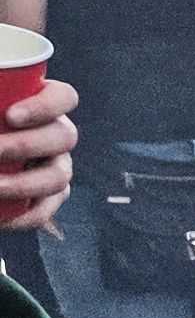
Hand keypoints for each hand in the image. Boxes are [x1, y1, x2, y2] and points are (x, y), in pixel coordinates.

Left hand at [0, 76, 75, 231]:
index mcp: (43, 107)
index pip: (63, 98)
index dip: (45, 107)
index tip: (10, 116)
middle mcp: (56, 136)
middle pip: (64, 137)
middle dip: (26, 146)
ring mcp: (56, 167)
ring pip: (59, 177)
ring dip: (24, 184)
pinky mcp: (47, 198)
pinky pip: (45, 209)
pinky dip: (24, 216)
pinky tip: (2, 218)